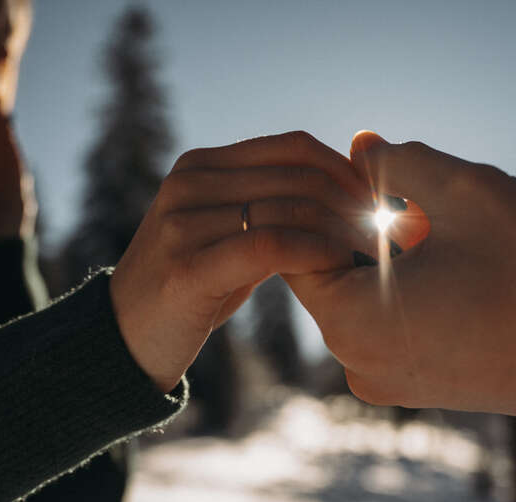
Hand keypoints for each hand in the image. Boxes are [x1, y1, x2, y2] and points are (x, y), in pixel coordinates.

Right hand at [109, 131, 374, 392]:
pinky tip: (337, 269)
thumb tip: (339, 196)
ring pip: (289, 208)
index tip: (382, 202)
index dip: (346, 170)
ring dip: (342, 231)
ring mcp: (183, 222)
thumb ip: (267, 210)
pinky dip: (314, 253)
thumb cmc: (191, 290)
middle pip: (297, 176)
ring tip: (372, 256)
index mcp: (200, 166)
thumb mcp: (225, 237)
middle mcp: (189, 183)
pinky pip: (269, 246)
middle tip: (391, 232)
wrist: (124, 341)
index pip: (292, 147)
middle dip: (354, 202)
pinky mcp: (187, 267)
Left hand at [285, 131, 515, 427]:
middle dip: (370, 225)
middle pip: (335, 271)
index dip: (335, 198)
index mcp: (350, 323)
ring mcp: (397, 385)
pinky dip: (420, 288)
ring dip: (400, 255)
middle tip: (430, 200)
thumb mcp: (466, 190)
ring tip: (459, 236)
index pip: (299, 244)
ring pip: (371, 296)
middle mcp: (360, 366)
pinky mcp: (430, 389)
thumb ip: (396, 161)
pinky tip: (473, 271)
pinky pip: (400, 324)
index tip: (383, 176)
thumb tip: (359, 148)